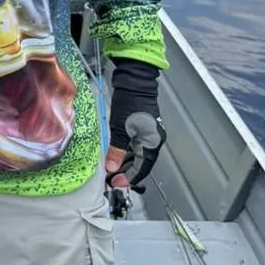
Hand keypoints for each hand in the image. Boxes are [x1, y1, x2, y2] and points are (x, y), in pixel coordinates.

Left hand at [105, 63, 165, 194]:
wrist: (135, 81)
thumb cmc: (130, 103)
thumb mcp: (120, 128)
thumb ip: (117, 150)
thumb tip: (112, 168)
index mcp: (152, 143)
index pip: (142, 169)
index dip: (128, 179)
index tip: (115, 183)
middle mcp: (153, 141)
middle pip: (141, 164)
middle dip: (126, 172)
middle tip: (111, 177)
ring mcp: (148, 134)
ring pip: (138, 156)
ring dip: (125, 163)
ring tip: (111, 167)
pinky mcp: (142, 128)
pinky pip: (135, 146)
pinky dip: (126, 153)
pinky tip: (115, 154)